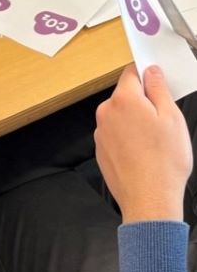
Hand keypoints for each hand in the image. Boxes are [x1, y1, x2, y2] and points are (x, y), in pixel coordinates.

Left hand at [94, 64, 191, 222]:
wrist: (149, 200)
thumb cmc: (163, 161)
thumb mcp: (172, 118)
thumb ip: (159, 88)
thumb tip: (151, 71)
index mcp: (124, 99)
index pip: (130, 73)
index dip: (146, 75)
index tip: (157, 84)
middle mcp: (106, 112)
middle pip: (125, 95)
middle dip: (142, 102)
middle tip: (162, 120)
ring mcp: (101, 131)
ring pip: (120, 116)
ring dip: (134, 121)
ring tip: (154, 142)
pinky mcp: (100, 149)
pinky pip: (115, 134)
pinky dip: (127, 138)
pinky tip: (143, 154)